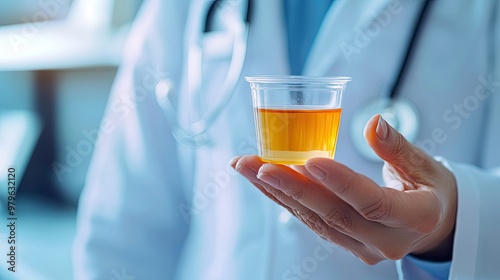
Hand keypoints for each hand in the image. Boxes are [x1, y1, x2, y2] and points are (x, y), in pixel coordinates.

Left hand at [231, 114, 456, 263]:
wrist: (433, 223)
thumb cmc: (431, 188)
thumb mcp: (425, 165)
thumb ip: (397, 147)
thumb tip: (373, 122)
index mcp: (415, 218)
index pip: (373, 203)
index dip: (340, 183)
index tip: (308, 161)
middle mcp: (386, 241)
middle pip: (333, 215)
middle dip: (290, 188)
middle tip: (255, 164)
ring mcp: (364, 247)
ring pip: (316, 220)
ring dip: (278, 192)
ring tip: (246, 167)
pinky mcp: (348, 244)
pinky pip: (313, 222)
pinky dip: (287, 200)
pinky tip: (263, 180)